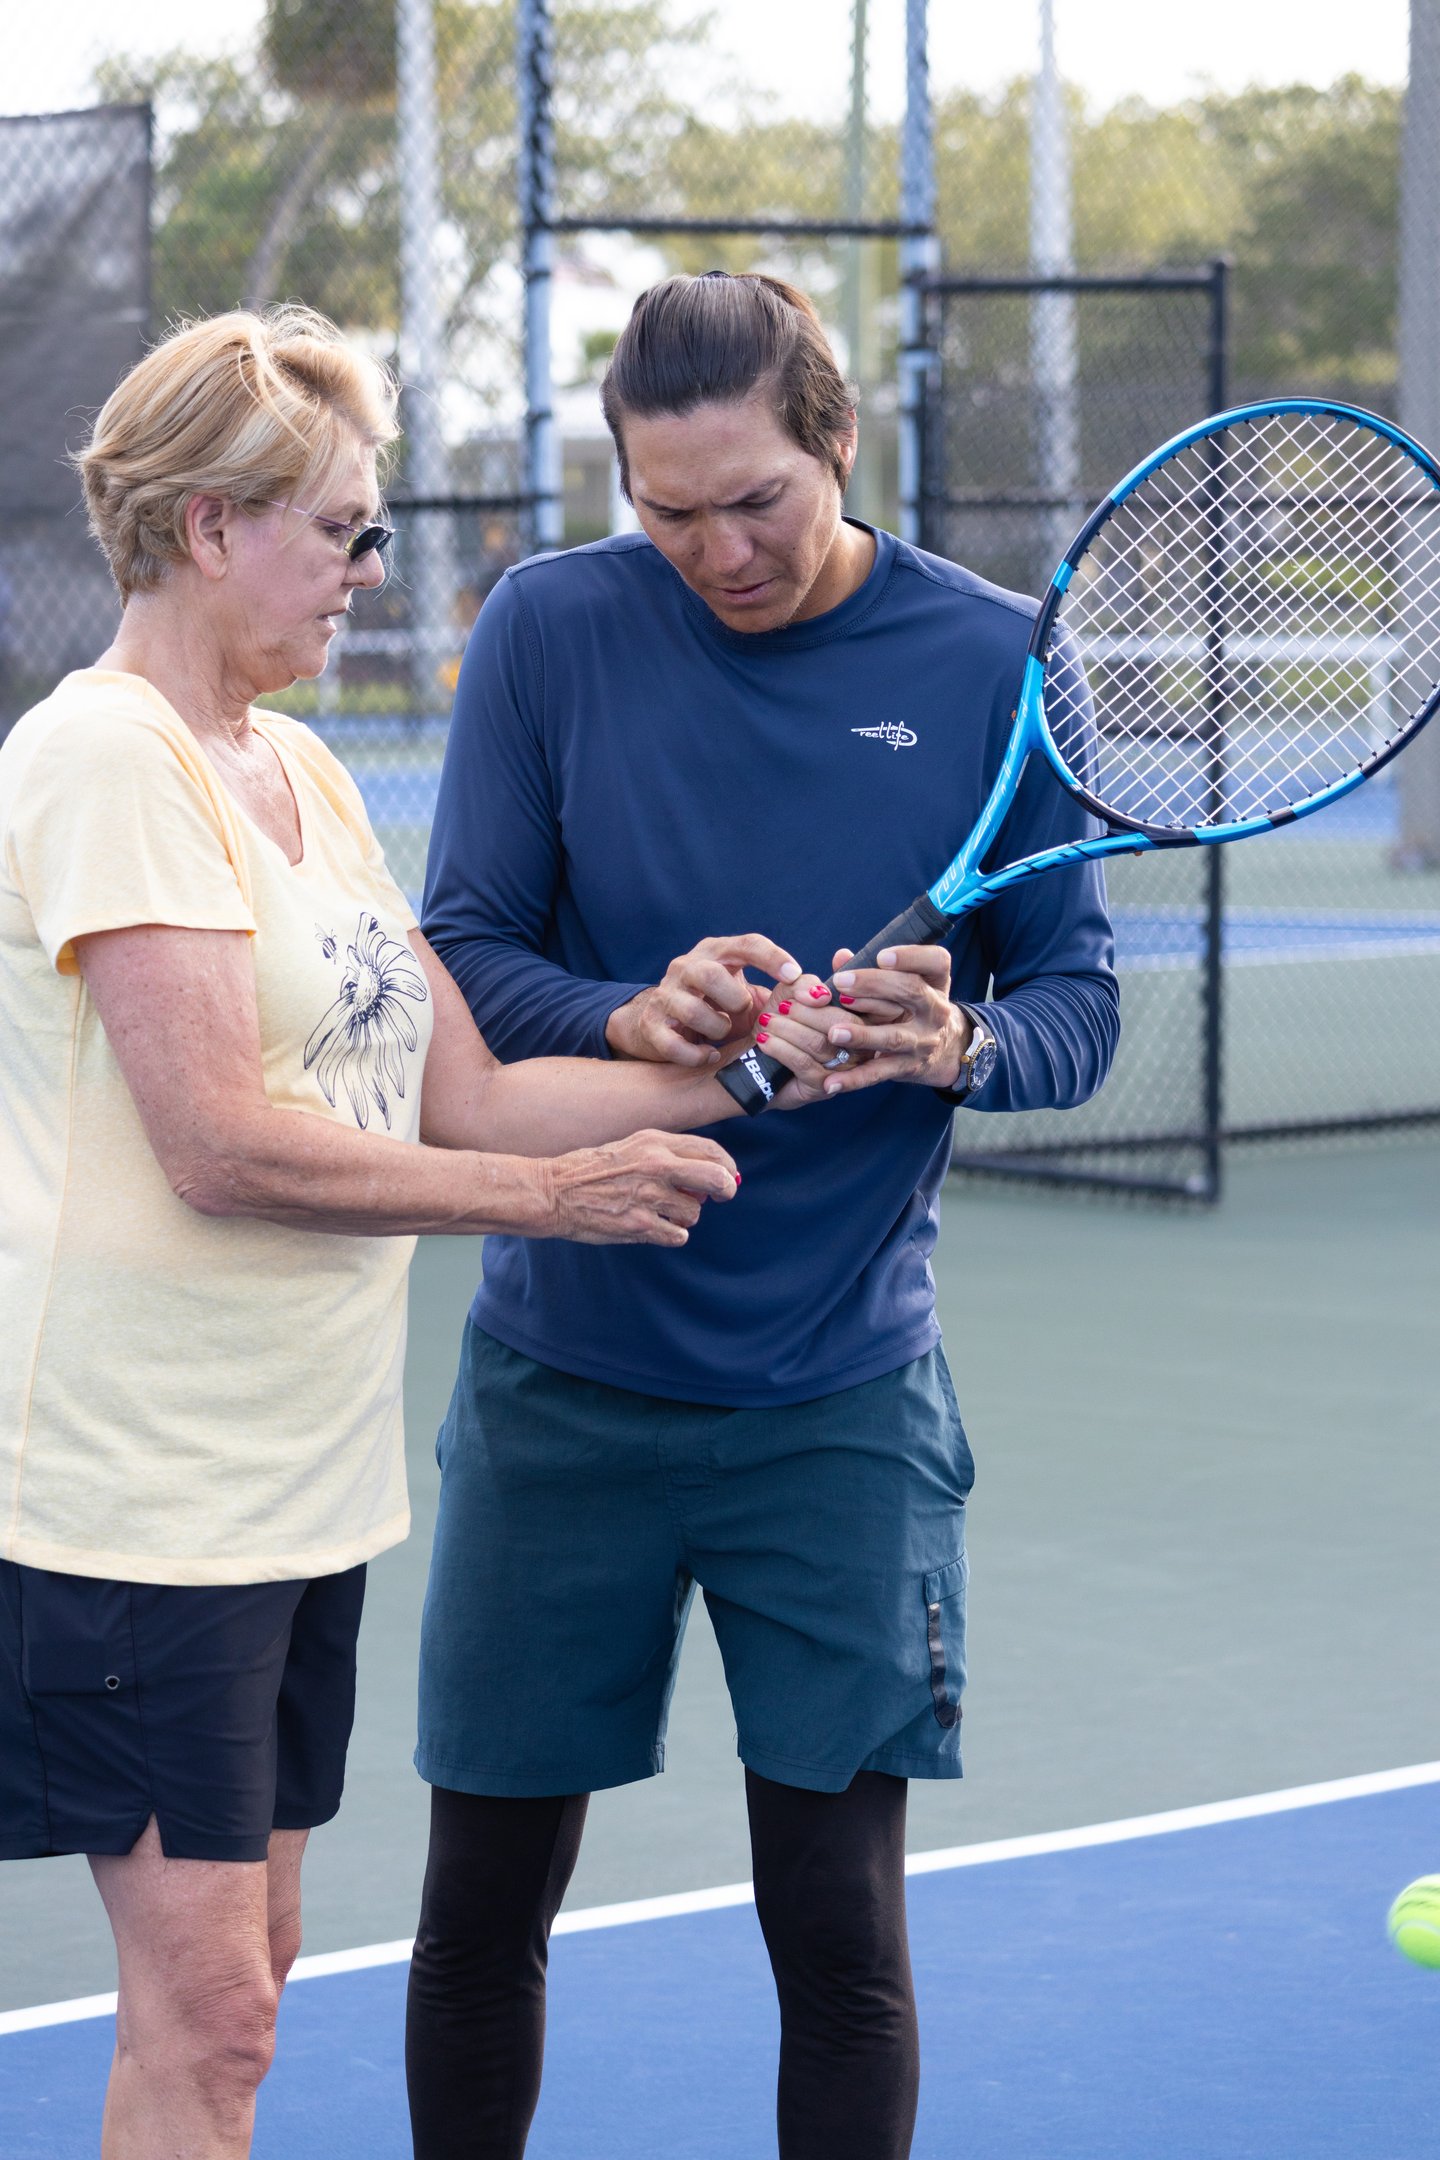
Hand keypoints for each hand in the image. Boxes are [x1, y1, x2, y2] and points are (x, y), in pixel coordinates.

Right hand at [545, 1131, 740, 1245]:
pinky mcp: (639, 1225)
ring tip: (661, 1212)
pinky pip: (677, 1235)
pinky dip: (672, 1234)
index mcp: (654, 1143)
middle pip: (716, 1179)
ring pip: (693, 1213)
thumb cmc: (590, 1170)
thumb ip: (666, 1156)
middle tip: (720, 1197)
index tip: (728, 1177)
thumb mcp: (629, 1147)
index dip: (727, 1166)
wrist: (553, 1191)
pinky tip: (655, 1228)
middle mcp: (656, 1166)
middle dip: (725, 1190)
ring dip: (684, 1216)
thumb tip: (704, 1178)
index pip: (710, 1151)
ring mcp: (648, 1196)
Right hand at [606, 936, 801, 1067]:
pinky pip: (674, 1043)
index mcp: (716, 952)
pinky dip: (696, 1054)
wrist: (664, 1023)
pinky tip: (709, 1055)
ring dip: (716, 1027)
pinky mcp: (651, 1025)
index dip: (772, 958)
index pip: (747, 944)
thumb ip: (783, 993)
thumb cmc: (718, 1006)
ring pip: (691, 1009)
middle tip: (743, 1011)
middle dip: (733, 999)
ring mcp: (665, 995)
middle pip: (708, 974)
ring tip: (723, 1033)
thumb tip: (821, 994)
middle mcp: (686, 967)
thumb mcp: (748, 994)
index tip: (794, 975)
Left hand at [750, 945, 968, 1100]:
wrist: (944, 1050)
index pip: (936, 961)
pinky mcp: (909, 1067)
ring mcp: (923, 1041)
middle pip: (911, 992)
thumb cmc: (912, 1006)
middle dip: (874, 985)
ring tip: (833, 1033)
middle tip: (841, 983)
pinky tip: (831, 1082)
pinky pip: (879, 1073)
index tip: (882, 956)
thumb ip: (871, 969)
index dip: (911, 956)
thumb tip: (841, 957)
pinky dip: (854, 1079)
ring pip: (894, 1036)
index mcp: (936, 982)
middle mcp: (935, 1010)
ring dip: (862, 1034)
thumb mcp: (904, 984)